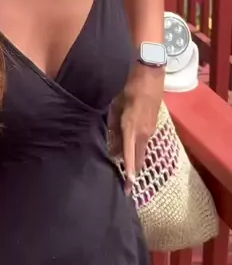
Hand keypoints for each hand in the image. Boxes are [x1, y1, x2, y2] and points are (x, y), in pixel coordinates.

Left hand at [109, 65, 163, 194]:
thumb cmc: (129, 88)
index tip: (129, 186)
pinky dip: (137, 151)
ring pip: (141, 151)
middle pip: (138, 158)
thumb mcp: (116, 106)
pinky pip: (144, 144)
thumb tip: (112, 148)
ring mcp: (150, 130)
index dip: (129, 171)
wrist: (150, 75)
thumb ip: (113, 128)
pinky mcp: (152, 126)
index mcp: (132, 127)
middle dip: (133, 174)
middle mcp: (143, 132)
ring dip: (134, 163)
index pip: (129, 154)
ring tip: (128, 176)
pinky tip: (131, 155)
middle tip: (127, 189)